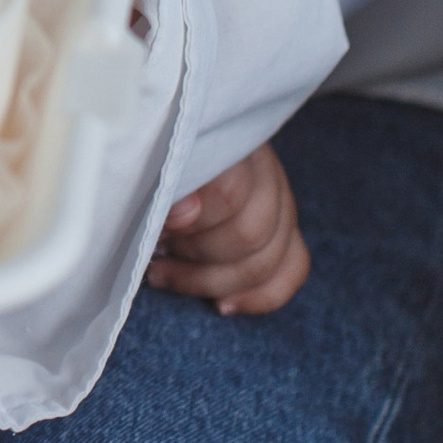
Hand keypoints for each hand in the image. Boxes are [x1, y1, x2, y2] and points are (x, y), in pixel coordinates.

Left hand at [146, 142, 308, 315]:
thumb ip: (165, 184)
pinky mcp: (286, 226)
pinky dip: (260, 296)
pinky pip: (293, 268)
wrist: (172, 138)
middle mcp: (263, 170)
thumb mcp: (149, 162)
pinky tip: (222, 304)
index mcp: (227, 144)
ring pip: (271, 258)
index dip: (192, 222)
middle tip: (157, 253)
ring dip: (214, 281)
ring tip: (166, 274)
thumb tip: (183, 214)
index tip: (157, 230)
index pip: (229, 193)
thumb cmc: (153, 157)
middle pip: (250, 235)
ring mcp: (280, 198)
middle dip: (196, 257)